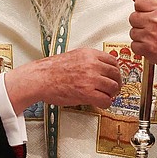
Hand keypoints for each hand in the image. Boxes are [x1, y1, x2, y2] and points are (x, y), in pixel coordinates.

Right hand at [4, 48, 120, 111]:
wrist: (40, 78)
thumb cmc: (51, 70)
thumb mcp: (74, 57)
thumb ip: (88, 61)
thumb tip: (100, 68)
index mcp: (89, 54)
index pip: (113, 61)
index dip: (116, 71)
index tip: (114, 76)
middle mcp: (92, 64)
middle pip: (116, 74)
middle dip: (116, 83)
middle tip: (113, 89)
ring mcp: (91, 78)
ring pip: (113, 87)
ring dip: (111, 94)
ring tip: (106, 96)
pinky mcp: (87, 92)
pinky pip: (106, 100)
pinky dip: (106, 103)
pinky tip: (100, 103)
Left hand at [128, 0, 156, 88]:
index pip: (139, 1)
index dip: (143, 8)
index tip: (149, 13)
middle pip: (133, 17)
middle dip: (141, 22)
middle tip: (154, 27)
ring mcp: (151, 34)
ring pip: (133, 31)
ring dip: (141, 35)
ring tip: (155, 36)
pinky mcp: (147, 48)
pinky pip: (134, 45)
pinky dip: (141, 47)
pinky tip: (152, 45)